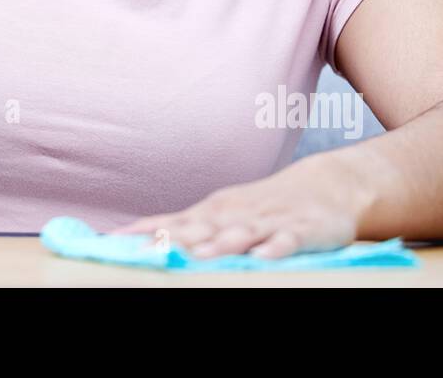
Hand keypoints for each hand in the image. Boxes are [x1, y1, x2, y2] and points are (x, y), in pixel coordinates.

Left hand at [108, 157, 369, 259]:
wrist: (328, 184)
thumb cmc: (265, 204)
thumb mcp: (223, 212)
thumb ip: (186, 226)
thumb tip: (140, 236)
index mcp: (215, 211)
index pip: (174, 221)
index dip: (146, 231)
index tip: (115, 240)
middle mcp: (237, 215)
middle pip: (201, 229)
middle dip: (173, 241)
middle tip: (146, 253)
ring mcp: (268, 222)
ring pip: (241, 235)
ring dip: (219, 246)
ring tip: (198, 257)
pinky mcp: (301, 230)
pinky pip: (287, 241)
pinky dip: (274, 249)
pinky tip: (261, 258)